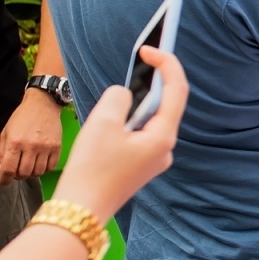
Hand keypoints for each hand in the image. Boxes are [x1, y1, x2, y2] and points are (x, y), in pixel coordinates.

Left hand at [0, 91, 61, 183]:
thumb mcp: (6, 132)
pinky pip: (50, 167)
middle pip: (23, 173)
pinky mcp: (57, 147)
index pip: (8, 169)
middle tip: (16, 171)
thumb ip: (1, 151)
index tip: (4, 181)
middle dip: (17, 175)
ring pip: (37, 172)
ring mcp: (46, 147)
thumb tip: (0, 167)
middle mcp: (31, 146)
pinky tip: (39, 163)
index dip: (4, 179)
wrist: (43, 105)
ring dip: (31, 173)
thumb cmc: (22, 118)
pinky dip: (44, 169)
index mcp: (15, 142)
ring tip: (28, 166)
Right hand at [51, 47, 186, 223]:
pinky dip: (133, 118)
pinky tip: (119, 112)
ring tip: (133, 79)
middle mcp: (165, 148)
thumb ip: (119, 98)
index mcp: (163, 136)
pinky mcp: (141, 165)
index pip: (176, 91)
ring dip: (142, 100)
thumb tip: (126, 95)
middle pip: (167, 104)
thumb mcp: (102, 123)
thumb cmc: (92, 168)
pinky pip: (141, 133)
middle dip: (155, 80)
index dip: (167, 64)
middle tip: (144, 57)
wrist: (81, 210)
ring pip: (152, 119)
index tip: (150, 49)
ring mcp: (154, 158)